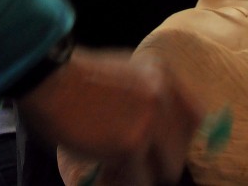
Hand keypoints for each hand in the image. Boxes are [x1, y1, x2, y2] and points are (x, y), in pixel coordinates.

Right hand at [18, 47, 203, 184]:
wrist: (51, 78)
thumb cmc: (76, 78)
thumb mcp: (124, 72)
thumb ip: (146, 95)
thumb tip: (158, 129)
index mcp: (163, 74)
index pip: (196, 117)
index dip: (180, 138)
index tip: (165, 149)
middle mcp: (164, 95)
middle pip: (182, 147)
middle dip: (161, 161)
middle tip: (136, 165)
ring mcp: (151, 120)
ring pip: (166, 170)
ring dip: (144, 175)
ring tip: (118, 170)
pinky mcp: (132, 144)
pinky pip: (140, 181)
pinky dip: (123, 183)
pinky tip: (105, 173)